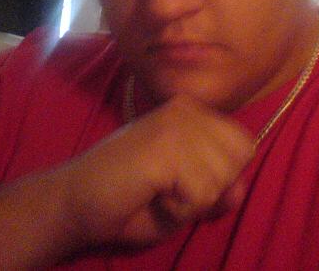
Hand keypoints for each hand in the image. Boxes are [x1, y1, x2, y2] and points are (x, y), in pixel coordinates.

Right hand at [59, 94, 254, 248]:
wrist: (74, 204)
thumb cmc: (130, 202)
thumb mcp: (187, 199)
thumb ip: (220, 193)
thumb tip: (238, 189)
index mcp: (193, 112)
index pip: (244, 145)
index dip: (222, 178)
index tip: (183, 182)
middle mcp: (187, 108)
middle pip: (240, 159)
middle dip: (211, 189)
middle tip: (169, 189)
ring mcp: (176, 123)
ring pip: (222, 180)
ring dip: (192, 202)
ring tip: (156, 191)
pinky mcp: (165, 145)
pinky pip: (201, 194)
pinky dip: (178, 210)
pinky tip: (150, 195)